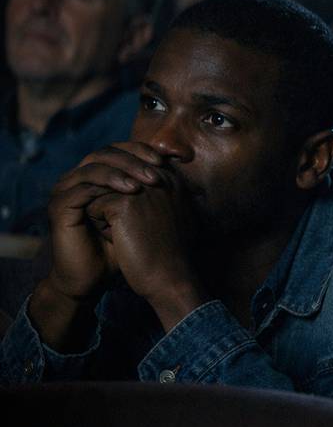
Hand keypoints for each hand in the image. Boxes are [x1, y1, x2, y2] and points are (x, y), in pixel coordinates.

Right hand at [43, 142, 168, 300]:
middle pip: (105, 153)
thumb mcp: (143, 212)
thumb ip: (153, 188)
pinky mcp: (59, 206)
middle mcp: (78, 179)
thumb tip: (180, 164)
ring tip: (147, 182)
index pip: (118, 150)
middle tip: (158, 168)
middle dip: (134, 159)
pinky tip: (130, 194)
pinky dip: (106, 187)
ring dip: (122, 171)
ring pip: (94, 167)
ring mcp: (66, 191)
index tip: (166, 160)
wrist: (95, 276)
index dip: (141, 150)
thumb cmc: (122, 246)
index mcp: (97, 176)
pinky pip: (82, 188)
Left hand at [83, 161, 205, 330]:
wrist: (170, 278)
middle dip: (113, 201)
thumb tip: (132, 186)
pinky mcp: (124, 203)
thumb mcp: (173, 216)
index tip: (137, 220)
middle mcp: (159, 177)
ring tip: (125, 233)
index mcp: (172, 179)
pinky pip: (93, 205)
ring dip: (105, 212)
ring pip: (101, 191)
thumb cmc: (171, 252)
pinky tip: (118, 239)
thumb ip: (159, 195)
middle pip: (115, 178)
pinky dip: (99, 224)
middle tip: (132, 229)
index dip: (124, 195)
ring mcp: (142, 188)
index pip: (132, 170)